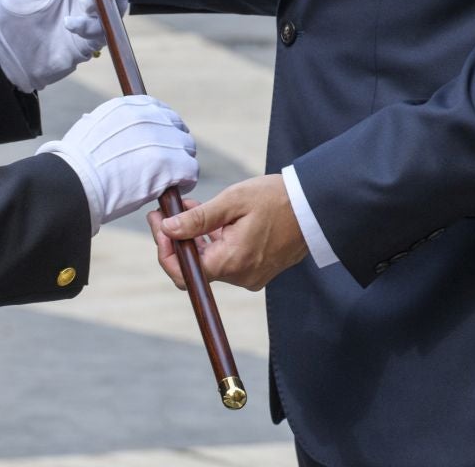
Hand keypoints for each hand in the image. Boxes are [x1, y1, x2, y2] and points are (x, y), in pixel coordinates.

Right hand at [38, 95, 197, 232]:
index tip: (159, 145)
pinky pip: (191, 171)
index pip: (160, 112)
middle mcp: (150, 117)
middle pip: (176, 129)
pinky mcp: (173, 164)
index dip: (162, 131)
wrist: (77, 182)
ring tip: (168, 180)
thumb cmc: (77, 163)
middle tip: (165, 166)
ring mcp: (164, 139)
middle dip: (173, 146)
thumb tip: (116, 131)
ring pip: (186, 149)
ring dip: (179, 164)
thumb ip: (113, 124)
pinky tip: (173, 190)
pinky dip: (184, 182)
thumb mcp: (92, 126)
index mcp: (131, 105)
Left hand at [150, 173, 306, 292]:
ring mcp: (251, 275)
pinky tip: (211, 219)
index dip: (165, 250)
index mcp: (232, 262)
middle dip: (178, 239)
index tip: (159, 223)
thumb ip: (198, 219)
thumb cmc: (276, 199)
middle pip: (196, 267)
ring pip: (211, 262)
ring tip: (190, 208)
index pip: (184, 272)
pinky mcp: (259, 269)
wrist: (315, 206)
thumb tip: (168, 229)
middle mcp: (240, 276)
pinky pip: (228, 260)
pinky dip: (214, 242)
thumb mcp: (233, 201)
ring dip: (195, 239)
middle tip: (168, 211)